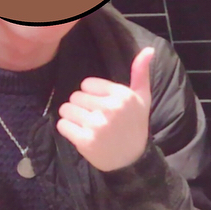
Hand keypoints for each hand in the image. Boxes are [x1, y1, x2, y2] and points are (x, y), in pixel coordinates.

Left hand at [56, 46, 153, 171]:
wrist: (132, 159)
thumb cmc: (135, 125)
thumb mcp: (142, 98)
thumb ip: (141, 73)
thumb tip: (148, 50)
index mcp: (122, 95)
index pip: (87, 84)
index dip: (92, 95)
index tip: (104, 107)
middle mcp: (110, 108)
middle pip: (75, 96)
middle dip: (82, 107)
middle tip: (96, 119)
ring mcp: (97, 125)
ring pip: (66, 109)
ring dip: (73, 118)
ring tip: (87, 127)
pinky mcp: (85, 140)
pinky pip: (62, 125)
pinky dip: (68, 130)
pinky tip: (82, 135)